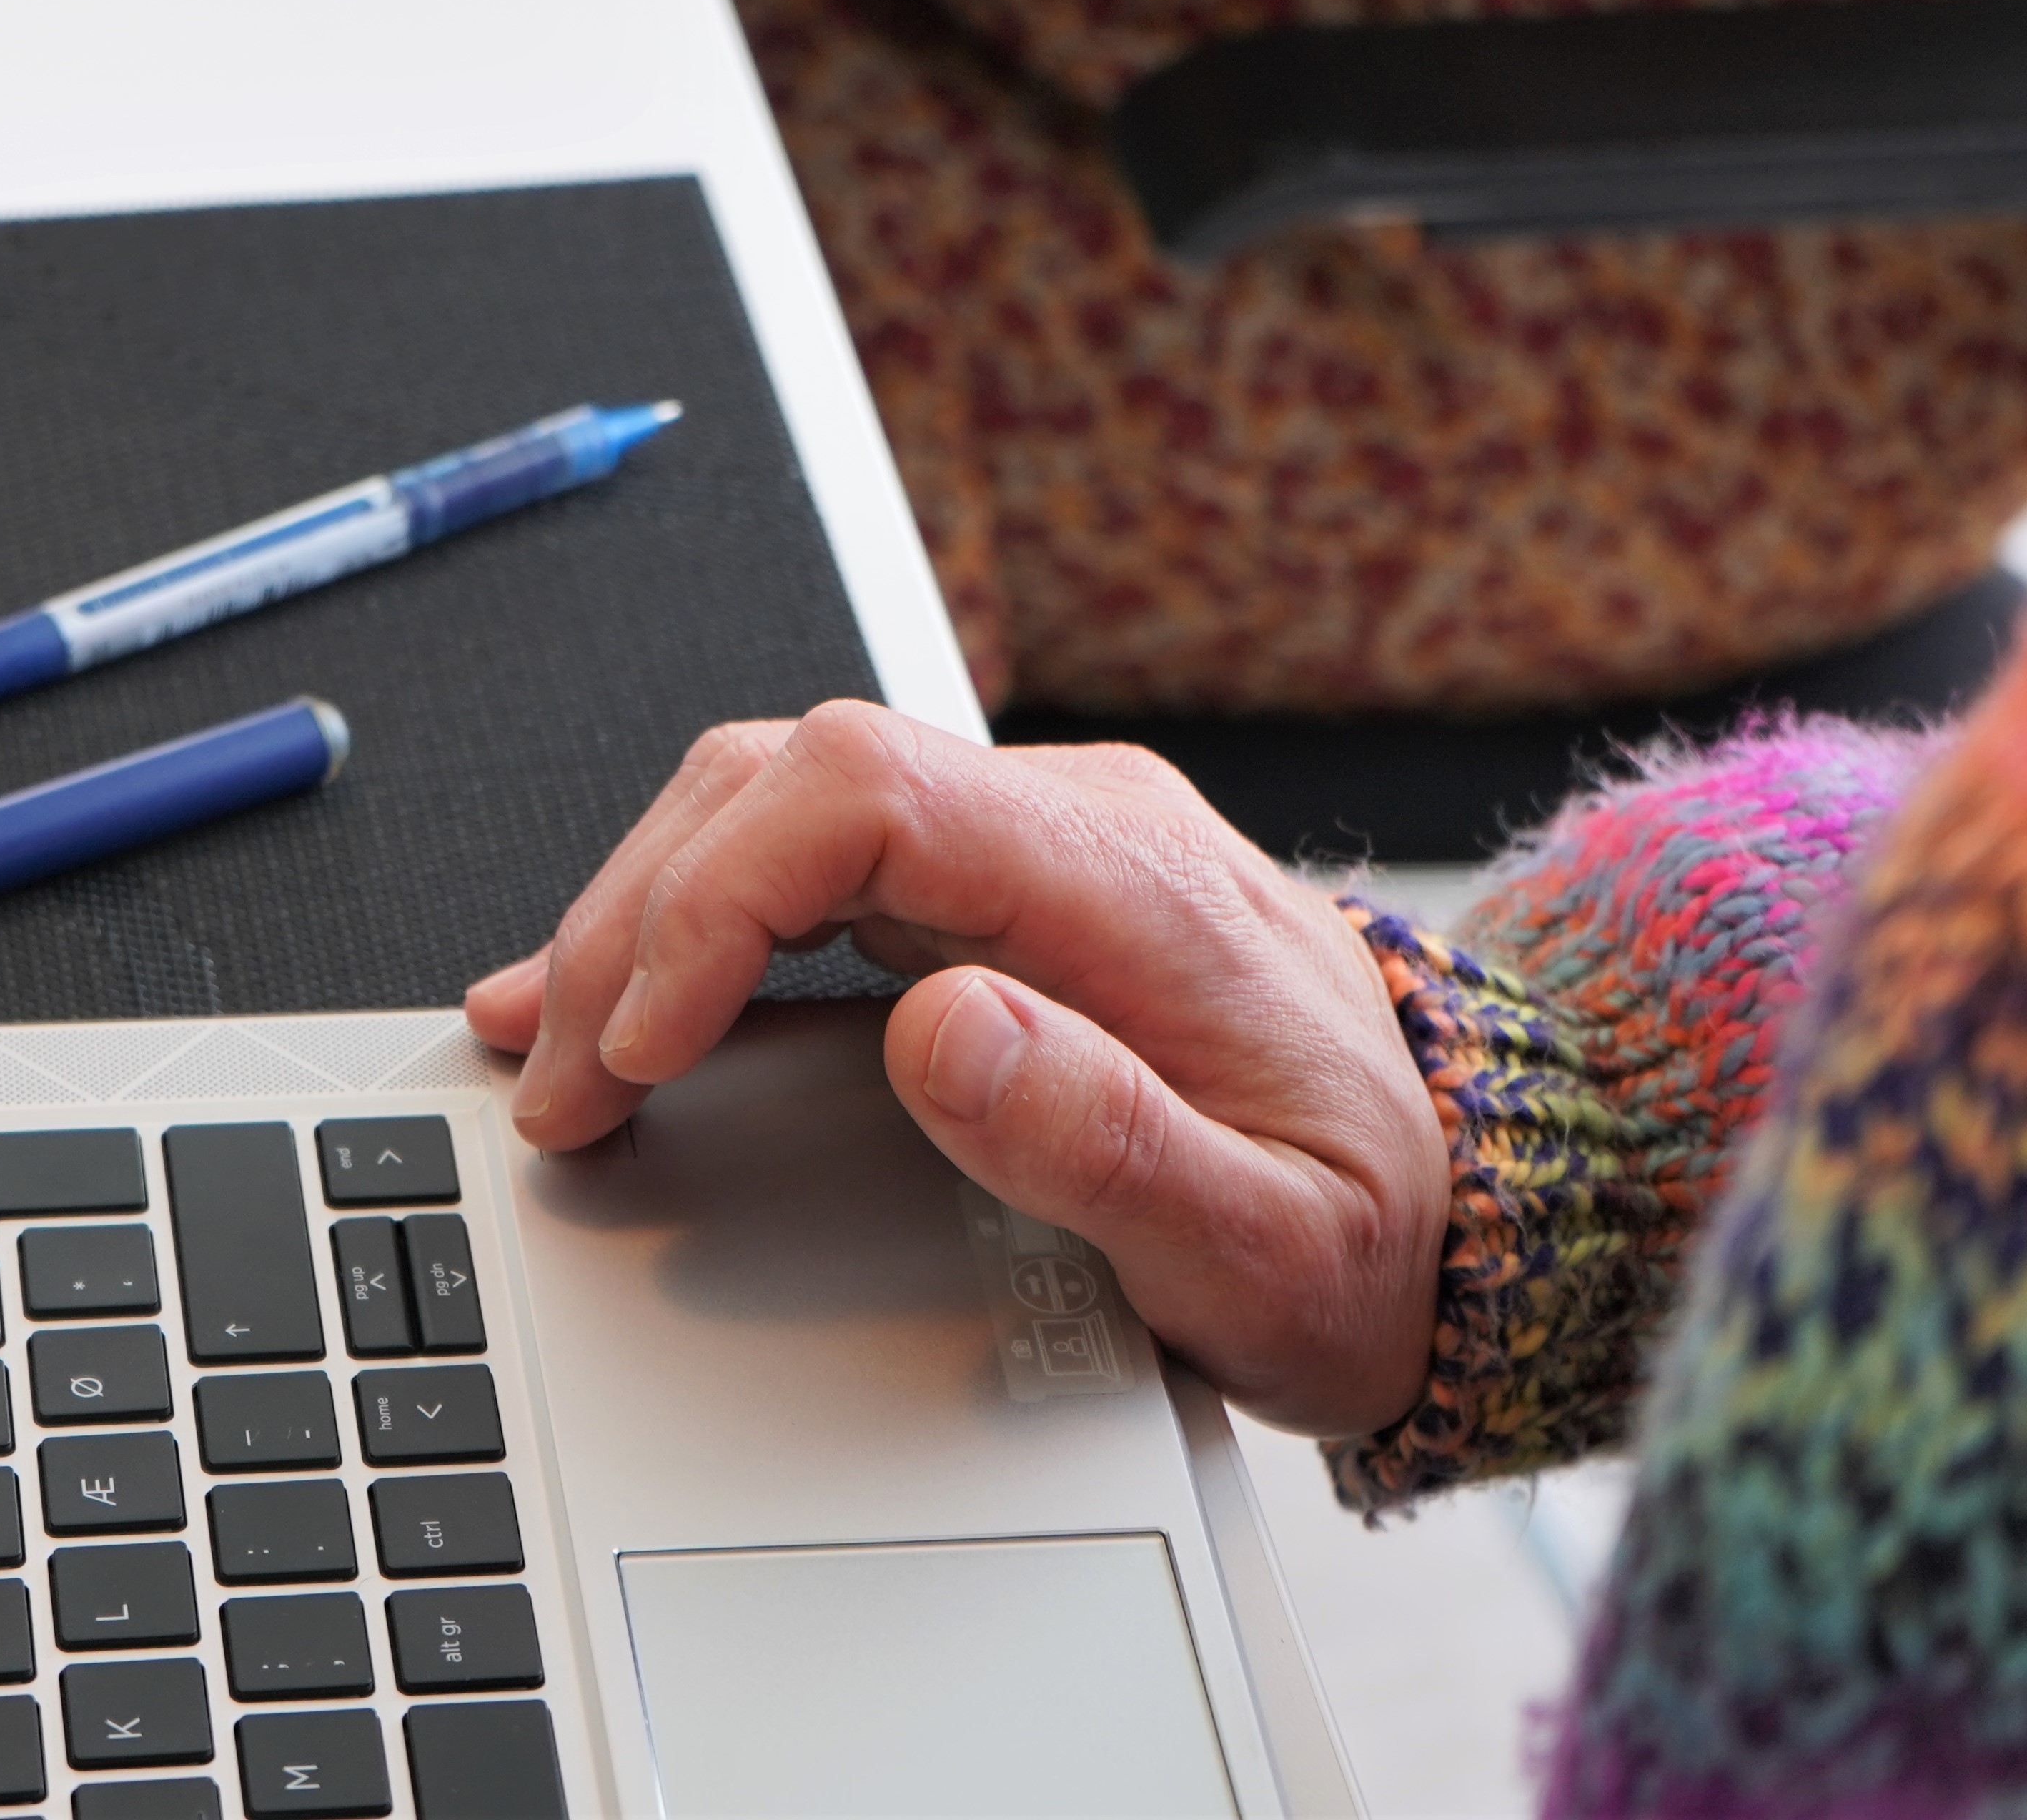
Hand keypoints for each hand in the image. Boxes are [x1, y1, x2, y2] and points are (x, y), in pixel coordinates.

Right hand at [464, 705, 1447, 1438]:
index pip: (861, 789)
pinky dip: (695, 922)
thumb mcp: (1274, 1249)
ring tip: (549, 1045)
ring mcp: (1025, 847)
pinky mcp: (993, 892)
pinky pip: (809, 861)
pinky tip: (619, 1005)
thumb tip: (938, 1029)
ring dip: (645, 912)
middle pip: (785, 778)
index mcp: (1124, 876)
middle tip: (558, 1082)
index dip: (714, 900)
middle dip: (638, 916)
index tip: (639, 1044)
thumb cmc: (1380, 1235)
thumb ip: (1109, 1141)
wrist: (1476, 1207)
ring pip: (773, 801)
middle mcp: (1068, 823)